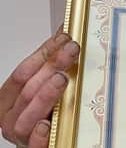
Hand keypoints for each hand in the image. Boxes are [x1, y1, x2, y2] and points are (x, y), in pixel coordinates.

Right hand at [0, 28, 79, 146]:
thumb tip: (64, 34)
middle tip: (70, 52)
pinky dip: (41, 135)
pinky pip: (35, 145)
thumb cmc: (42, 112)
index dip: (43, 54)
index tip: (64, 39)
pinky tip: (49, 123)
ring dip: (46, 96)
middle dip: (51, 67)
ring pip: (29, 116)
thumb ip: (50, 63)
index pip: (22, 73)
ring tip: (61, 80)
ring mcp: (23, 135)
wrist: (43, 143)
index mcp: (9, 99)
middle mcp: (12, 116)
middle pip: (29, 90)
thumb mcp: (43, 85)